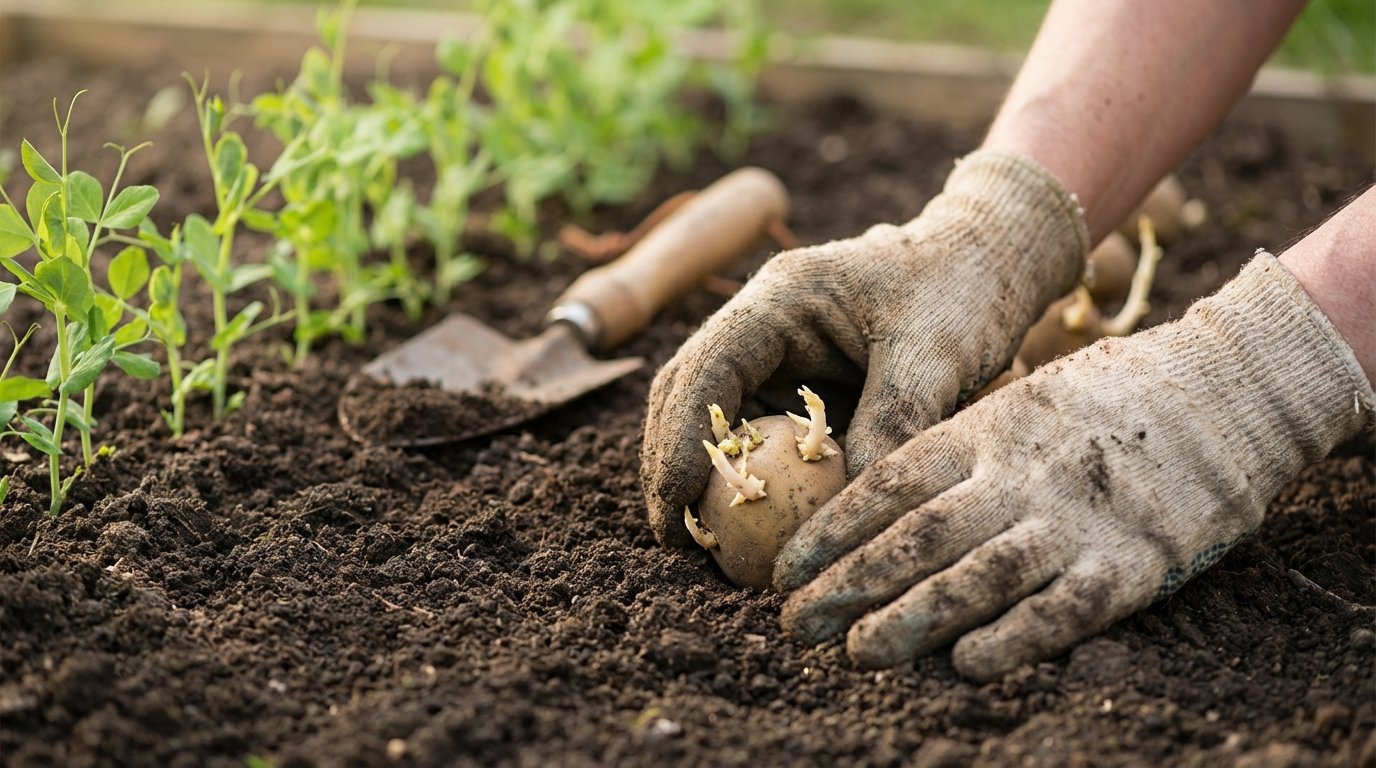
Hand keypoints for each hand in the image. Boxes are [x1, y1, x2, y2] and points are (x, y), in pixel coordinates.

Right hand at [641, 151, 1088, 546]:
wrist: (986, 263)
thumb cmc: (963, 291)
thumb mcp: (934, 356)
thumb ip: (892, 425)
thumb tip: (848, 516)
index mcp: (778, 299)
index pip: (702, 373)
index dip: (677, 445)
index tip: (676, 512)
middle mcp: (759, 325)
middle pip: (685, 398)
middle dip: (672, 470)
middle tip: (678, 544)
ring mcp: (772, 355)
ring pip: (712, 420)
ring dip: (702, 479)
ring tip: (705, 548)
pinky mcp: (793, 384)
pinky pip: (757, 436)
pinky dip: (749, 480)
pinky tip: (755, 530)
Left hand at [775, 254, 1374, 680]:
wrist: (1225, 389)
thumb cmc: (1105, 400)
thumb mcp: (1017, 402)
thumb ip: (955, 450)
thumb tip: (873, 505)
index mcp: (986, 427)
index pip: (888, 484)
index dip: (831, 532)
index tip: (785, 571)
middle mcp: (1020, 472)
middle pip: (917, 535)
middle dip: (847, 583)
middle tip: (793, 625)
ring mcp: (1076, 519)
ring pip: (978, 576)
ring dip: (910, 618)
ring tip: (855, 651)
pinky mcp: (1133, 563)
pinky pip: (1064, 608)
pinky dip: (1013, 638)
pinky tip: (964, 664)